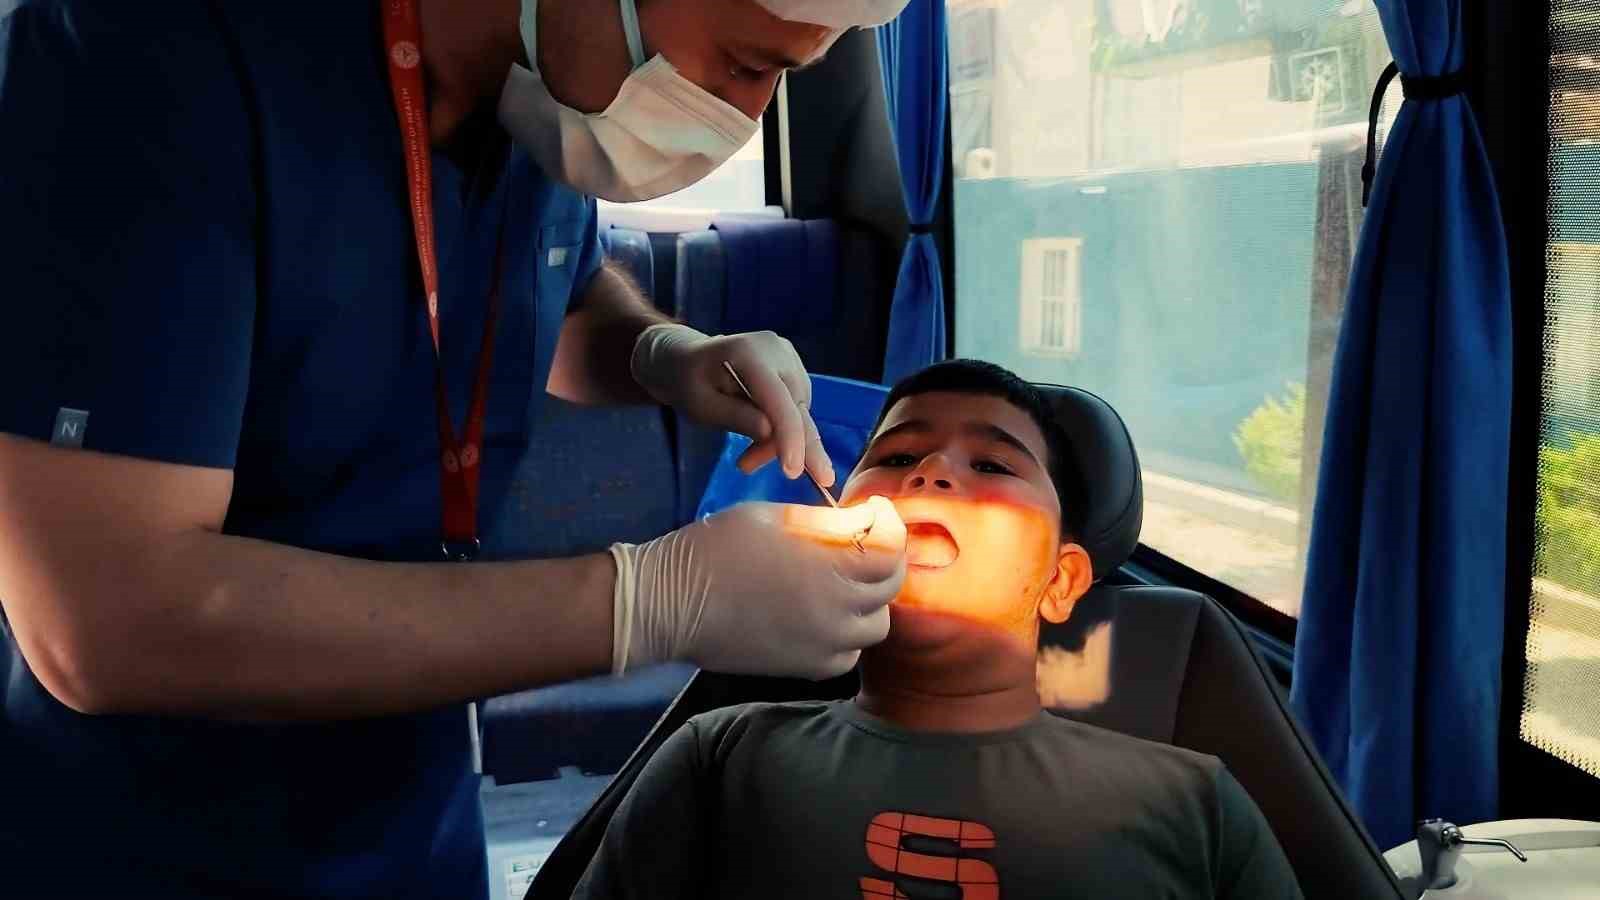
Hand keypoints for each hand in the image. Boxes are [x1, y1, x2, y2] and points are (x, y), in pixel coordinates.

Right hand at [609, 496, 907, 678]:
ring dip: (869, 600)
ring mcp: (823, 645)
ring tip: (843, 580)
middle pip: (890, 587)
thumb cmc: (717, 548)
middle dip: (883, 558)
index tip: (873, 512)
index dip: (889, 524)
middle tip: (863, 542)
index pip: (892, 549)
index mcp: (830, 569)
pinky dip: (847, 634)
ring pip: (875, 625)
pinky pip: (848, 653)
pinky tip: (824, 614)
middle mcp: (836, 612)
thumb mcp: (776, 519)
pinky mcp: (805, 667)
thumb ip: (828, 523)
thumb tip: (864, 522)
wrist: (673, 602)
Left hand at [632, 323, 832, 484]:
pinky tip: (760, 442)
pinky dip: (783, 432)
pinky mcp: (792, 370)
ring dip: (780, 443)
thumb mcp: (700, 405)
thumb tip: (770, 433)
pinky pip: (797, 408)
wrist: (686, 360)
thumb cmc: (687, 382)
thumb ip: (735, 417)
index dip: (789, 437)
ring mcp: (788, 358)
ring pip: (799, 412)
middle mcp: (777, 350)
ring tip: (747, 460)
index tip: (793, 471)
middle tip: (794, 478)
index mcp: (750, 353)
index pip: (779, 400)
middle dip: (789, 448)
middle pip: (796, 408)